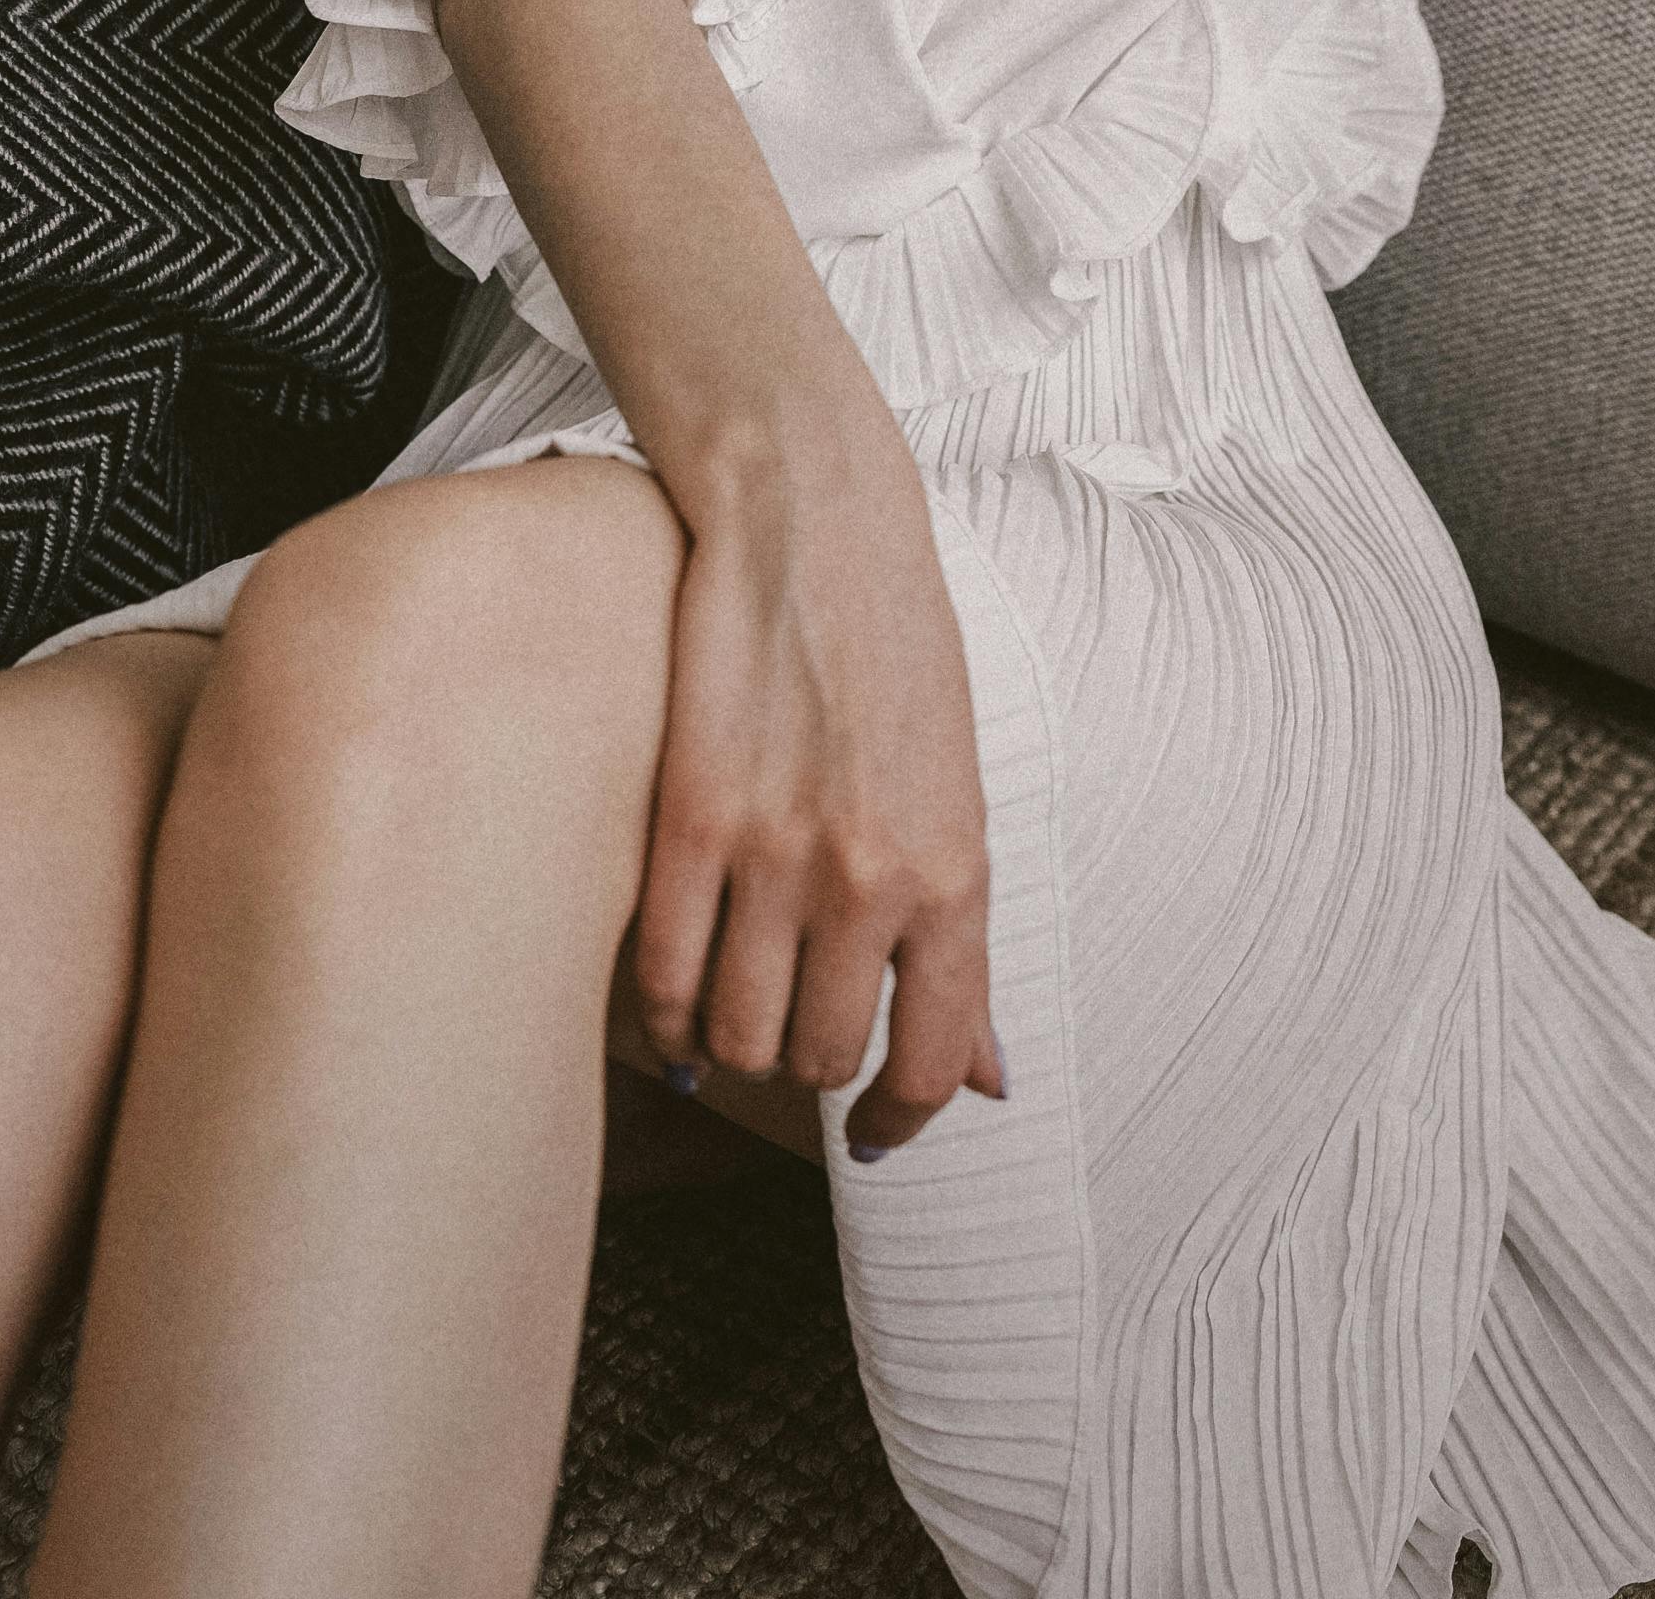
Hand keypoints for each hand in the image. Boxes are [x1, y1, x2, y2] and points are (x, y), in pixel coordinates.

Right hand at [629, 408, 1005, 1159]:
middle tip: (797, 1028)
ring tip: (737, 1009)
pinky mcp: (687, 819)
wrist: (812, 520)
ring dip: (734, 1046)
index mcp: (954, 871)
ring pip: (737, 1036)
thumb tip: (990, 1078)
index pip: (929, 1063)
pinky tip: (676, 999)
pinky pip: (663, 979)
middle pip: (820, 1059)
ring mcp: (771, 851)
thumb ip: (963, 942)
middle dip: (809, 1066)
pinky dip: (664, 1014)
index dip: (900, 1121)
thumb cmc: (896, 648)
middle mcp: (868, 876)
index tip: (877, 1133)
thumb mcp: (960, 789)